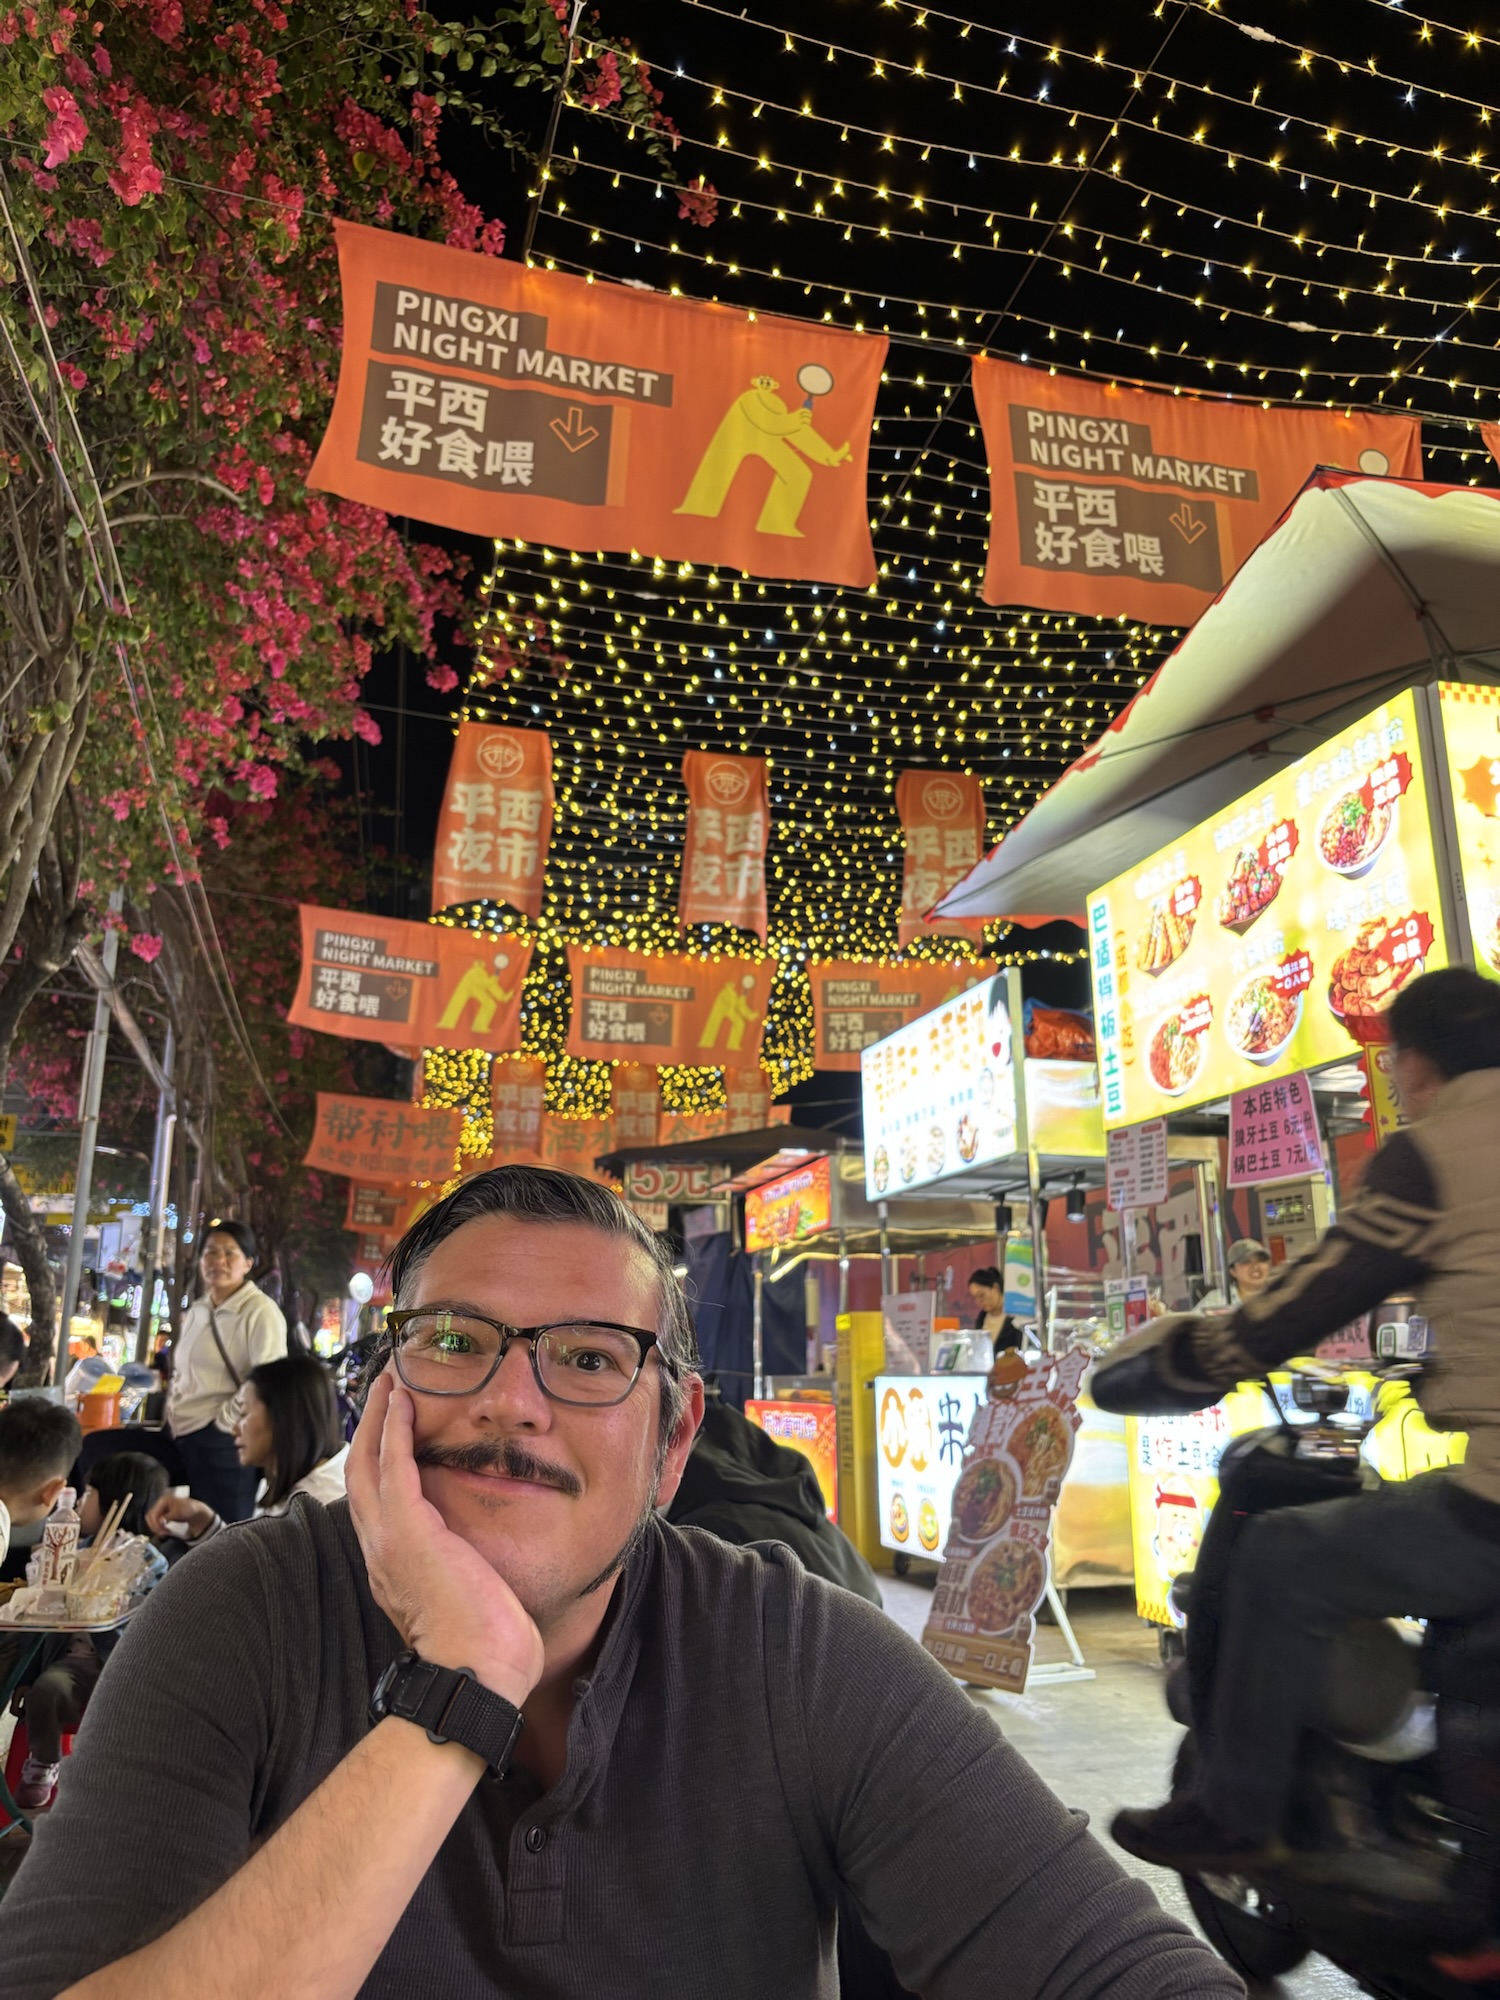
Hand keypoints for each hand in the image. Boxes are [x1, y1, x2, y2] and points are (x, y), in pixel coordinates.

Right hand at [146, 1492, 216, 1540]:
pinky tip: (164, 1530)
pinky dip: (158, 1526)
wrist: (195, 1511)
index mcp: (163, 1500)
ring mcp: (161, 1507)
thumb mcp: (178, 1513)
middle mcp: (160, 1503)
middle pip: (150, 1516)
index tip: (161, 1531)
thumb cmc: (188, 1510)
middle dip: (154, 1526)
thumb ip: (167, 1517)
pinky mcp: (162, 1513)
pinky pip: (155, 1520)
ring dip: (155, 1527)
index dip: (155, 1524)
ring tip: (163, 1532)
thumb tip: (159, 1521)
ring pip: (152, 1519)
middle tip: (162, 1533)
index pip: (153, 1514)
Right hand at [346, 1371, 543, 1711]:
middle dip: (369, 1430)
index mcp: (395, 1568)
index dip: (379, 1465)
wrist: (476, 1675)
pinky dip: (394, 1430)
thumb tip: (491, 1572)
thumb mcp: (469, 1602)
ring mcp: (389, 1541)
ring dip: (378, 1418)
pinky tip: (402, 1401)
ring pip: (368, 1462)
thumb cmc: (486, 1651)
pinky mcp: (408, 1531)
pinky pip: (392, 1466)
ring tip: (390, 1382)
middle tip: (384, 1392)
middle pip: (361, 1476)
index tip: (393, 1434)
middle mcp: (381, 1551)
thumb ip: (470, 1577)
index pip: (378, 1504)